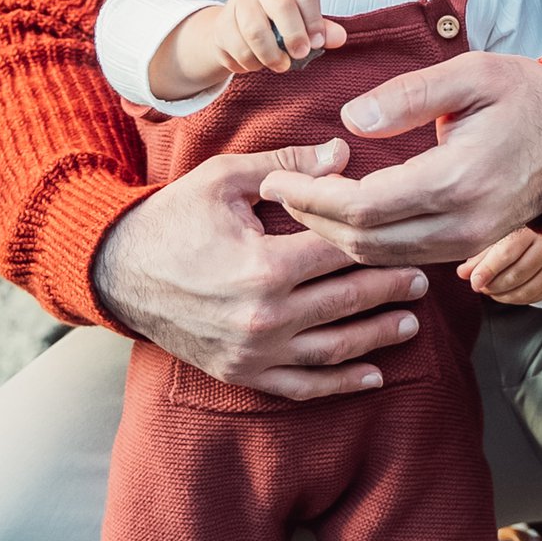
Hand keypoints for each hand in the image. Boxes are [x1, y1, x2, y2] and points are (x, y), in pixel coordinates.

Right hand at [90, 143, 421, 400]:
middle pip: (346, 302)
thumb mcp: (225, 179)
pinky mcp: (242, 374)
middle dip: (389, 290)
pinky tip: (373, 377)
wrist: (118, 272)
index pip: (339, 253)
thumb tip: (344, 154)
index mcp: (264, 265)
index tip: (409, 238)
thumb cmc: (173, 218)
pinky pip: (302, 386)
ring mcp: (254, 351)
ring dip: (377, 337)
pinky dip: (340, 384)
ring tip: (410, 324)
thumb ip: (287, 167)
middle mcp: (264, 316)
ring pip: (334, 349)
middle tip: (423, 280)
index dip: (378, 244)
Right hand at [218, 0, 344, 75]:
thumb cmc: (277, 24)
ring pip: (255, 31)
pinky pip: (237, 49)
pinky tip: (256, 63)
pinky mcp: (222, 23)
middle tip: (301, 55)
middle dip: (294, 34)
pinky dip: (250, 63)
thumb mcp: (303, 23)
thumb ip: (322, 30)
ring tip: (280, 65)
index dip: (314, 21)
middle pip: (281, 5)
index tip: (317, 43)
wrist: (235, 29)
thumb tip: (339, 38)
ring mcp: (238, 2)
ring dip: (270, 55)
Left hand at [258, 52, 541, 267]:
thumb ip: (407, 96)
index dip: (310, 196)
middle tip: (276, 191)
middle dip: (311, 219)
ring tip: (299, 202)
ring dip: (333, 235)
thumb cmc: (524, 97)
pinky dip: (364, 243)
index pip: (361, 206)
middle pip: (362, 241)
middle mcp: (461, 224)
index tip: (275, 177)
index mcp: (455, 179)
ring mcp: (468, 243)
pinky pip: (402, 257)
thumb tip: (349, 120)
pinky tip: (342, 217)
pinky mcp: (469, 248)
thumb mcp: (469, 75)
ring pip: (379, 257)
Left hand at [458, 226, 541, 304]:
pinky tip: (504, 292)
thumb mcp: (497, 238)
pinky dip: (514, 299)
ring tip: (489, 289)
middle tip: (479, 285)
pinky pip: (533, 297)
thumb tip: (463, 273)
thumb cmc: (518, 233)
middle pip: (516, 274)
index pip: (507, 253)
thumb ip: (480, 256)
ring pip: (525, 290)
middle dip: (493, 285)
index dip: (488, 270)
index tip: (474, 281)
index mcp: (532, 229)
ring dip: (502, 295)